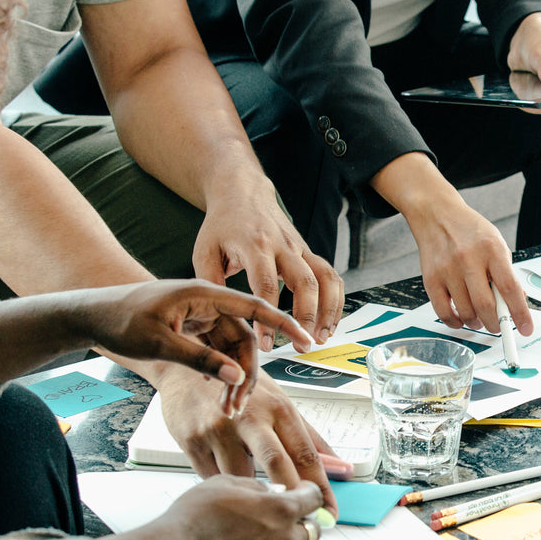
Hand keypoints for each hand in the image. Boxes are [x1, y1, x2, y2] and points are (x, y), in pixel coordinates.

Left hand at [67, 279, 310, 413]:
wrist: (90, 314)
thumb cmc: (119, 320)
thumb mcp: (159, 342)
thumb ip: (200, 359)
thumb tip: (235, 378)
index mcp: (203, 293)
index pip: (254, 306)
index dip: (282, 323)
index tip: (305, 339)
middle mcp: (207, 301)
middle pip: (245, 337)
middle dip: (246, 372)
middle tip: (237, 406)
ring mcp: (201, 315)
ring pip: (233, 348)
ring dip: (233, 377)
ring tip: (225, 407)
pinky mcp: (193, 327)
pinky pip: (218, 350)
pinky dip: (220, 371)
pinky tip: (215, 391)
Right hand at [155, 366, 337, 511]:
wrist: (185, 372)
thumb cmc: (238, 389)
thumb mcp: (278, 402)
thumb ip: (309, 437)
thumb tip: (340, 467)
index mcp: (278, 408)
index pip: (306, 454)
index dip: (321, 488)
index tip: (329, 512)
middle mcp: (249, 417)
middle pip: (276, 465)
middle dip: (290, 499)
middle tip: (297, 523)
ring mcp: (219, 429)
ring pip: (241, 478)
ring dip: (251, 497)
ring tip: (254, 501)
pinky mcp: (193, 441)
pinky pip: (213, 479)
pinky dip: (225, 489)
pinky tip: (226, 483)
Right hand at [159, 476, 325, 539]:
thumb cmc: (195, 517)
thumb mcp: (227, 483)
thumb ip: (257, 487)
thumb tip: (270, 492)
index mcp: (281, 510)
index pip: (314, 499)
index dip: (308, 493)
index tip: (303, 495)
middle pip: (311, 532)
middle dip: (300, 523)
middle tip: (281, 520)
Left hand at [192, 184, 343, 348]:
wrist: (243, 194)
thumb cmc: (221, 226)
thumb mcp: (205, 251)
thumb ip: (211, 284)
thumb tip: (217, 319)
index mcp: (254, 245)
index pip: (265, 285)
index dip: (267, 317)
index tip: (266, 344)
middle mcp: (283, 245)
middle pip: (305, 282)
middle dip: (308, 316)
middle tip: (303, 345)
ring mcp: (300, 247)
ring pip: (325, 278)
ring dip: (329, 310)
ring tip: (321, 338)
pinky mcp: (309, 252)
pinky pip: (330, 275)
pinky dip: (335, 300)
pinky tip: (328, 323)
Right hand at [408, 199, 530, 334]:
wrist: (436, 214)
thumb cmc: (469, 230)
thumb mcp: (496, 243)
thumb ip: (506, 272)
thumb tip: (517, 301)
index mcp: (491, 249)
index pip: (510, 288)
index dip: (520, 313)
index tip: (526, 328)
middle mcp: (469, 259)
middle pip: (486, 305)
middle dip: (496, 323)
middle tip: (499, 326)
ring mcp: (448, 269)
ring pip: (466, 312)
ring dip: (476, 322)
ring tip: (479, 318)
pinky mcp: (431, 278)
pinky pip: (443, 312)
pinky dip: (455, 322)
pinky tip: (461, 318)